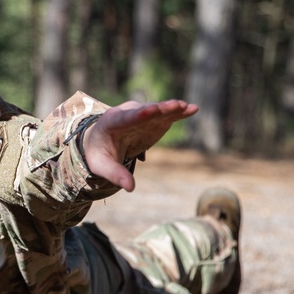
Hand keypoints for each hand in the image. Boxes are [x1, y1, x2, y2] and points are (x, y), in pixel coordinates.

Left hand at [82, 99, 197, 190]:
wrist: (101, 141)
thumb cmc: (100, 154)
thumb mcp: (101, 166)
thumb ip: (115, 174)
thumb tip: (130, 188)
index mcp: (111, 122)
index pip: (127, 118)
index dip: (140, 115)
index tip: (152, 110)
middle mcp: (127, 113)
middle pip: (145, 111)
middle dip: (159, 109)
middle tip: (174, 106)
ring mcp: (142, 114)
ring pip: (158, 110)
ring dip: (171, 109)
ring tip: (186, 108)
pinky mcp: (153, 118)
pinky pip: (166, 114)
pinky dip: (178, 112)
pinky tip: (192, 109)